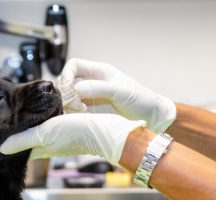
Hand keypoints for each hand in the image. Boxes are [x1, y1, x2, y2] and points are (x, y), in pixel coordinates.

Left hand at [0, 113, 145, 165]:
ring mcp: (62, 136)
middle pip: (30, 138)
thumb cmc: (78, 133)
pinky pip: (54, 121)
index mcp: (43, 147)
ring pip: (42, 129)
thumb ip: (23, 140)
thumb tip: (1, 149)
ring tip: (21, 112)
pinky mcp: (72, 126)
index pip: (22, 148)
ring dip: (33, 122)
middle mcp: (51, 144)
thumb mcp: (45, 134)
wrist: (108, 131)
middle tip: (6, 121)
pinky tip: (46, 108)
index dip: (11, 143)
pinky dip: (47, 116)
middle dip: (20, 131)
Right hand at [57, 58, 175, 131]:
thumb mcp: (121, 91)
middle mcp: (91, 83)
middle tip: (75, 104)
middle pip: (66, 81)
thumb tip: (77, 89)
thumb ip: (99, 89)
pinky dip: (71, 112)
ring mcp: (89, 98)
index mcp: (98, 72)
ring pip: (67, 96)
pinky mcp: (89, 112)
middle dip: (66, 92)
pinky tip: (82, 116)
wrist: (150, 117)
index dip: (66, 74)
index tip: (69, 88)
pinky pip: (72, 109)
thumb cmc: (139, 100)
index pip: (73, 65)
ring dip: (68, 103)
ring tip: (80, 110)